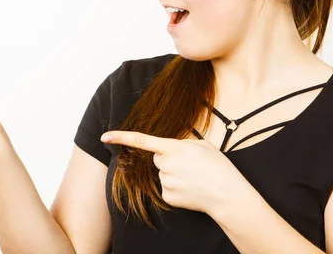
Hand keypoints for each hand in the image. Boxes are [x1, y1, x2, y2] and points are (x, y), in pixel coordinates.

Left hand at [100, 131, 245, 214]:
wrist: (228, 195)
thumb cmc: (218, 167)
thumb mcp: (203, 146)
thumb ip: (182, 143)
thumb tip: (168, 148)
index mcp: (174, 148)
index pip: (142, 141)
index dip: (121, 137)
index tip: (104, 136)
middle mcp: (166, 165)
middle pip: (156, 159)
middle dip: (167, 159)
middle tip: (189, 165)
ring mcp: (166, 182)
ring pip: (162, 174)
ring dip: (173, 174)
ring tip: (193, 177)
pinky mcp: (167, 196)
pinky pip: (165, 188)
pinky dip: (176, 188)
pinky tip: (190, 189)